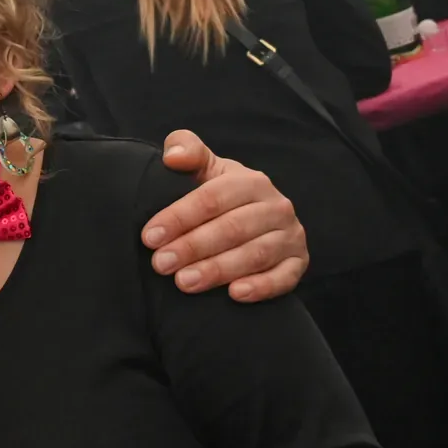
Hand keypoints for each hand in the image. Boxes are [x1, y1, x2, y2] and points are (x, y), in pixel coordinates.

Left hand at [141, 130, 308, 301]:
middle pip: (232, 228)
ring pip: (255, 254)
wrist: (258, 219)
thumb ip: (188, 152)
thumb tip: (172, 156)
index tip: (149, 237)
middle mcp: (277, 207)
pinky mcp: (298, 263)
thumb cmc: (221, 196)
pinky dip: (262, 287)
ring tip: (184, 282)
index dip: (179, 217)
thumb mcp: (206, 169)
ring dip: (218, 270)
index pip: (212, 198)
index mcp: (251, 181)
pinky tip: (235, 295)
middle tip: (161, 264)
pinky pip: (284, 278)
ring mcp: (291, 236)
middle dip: (192, 247)